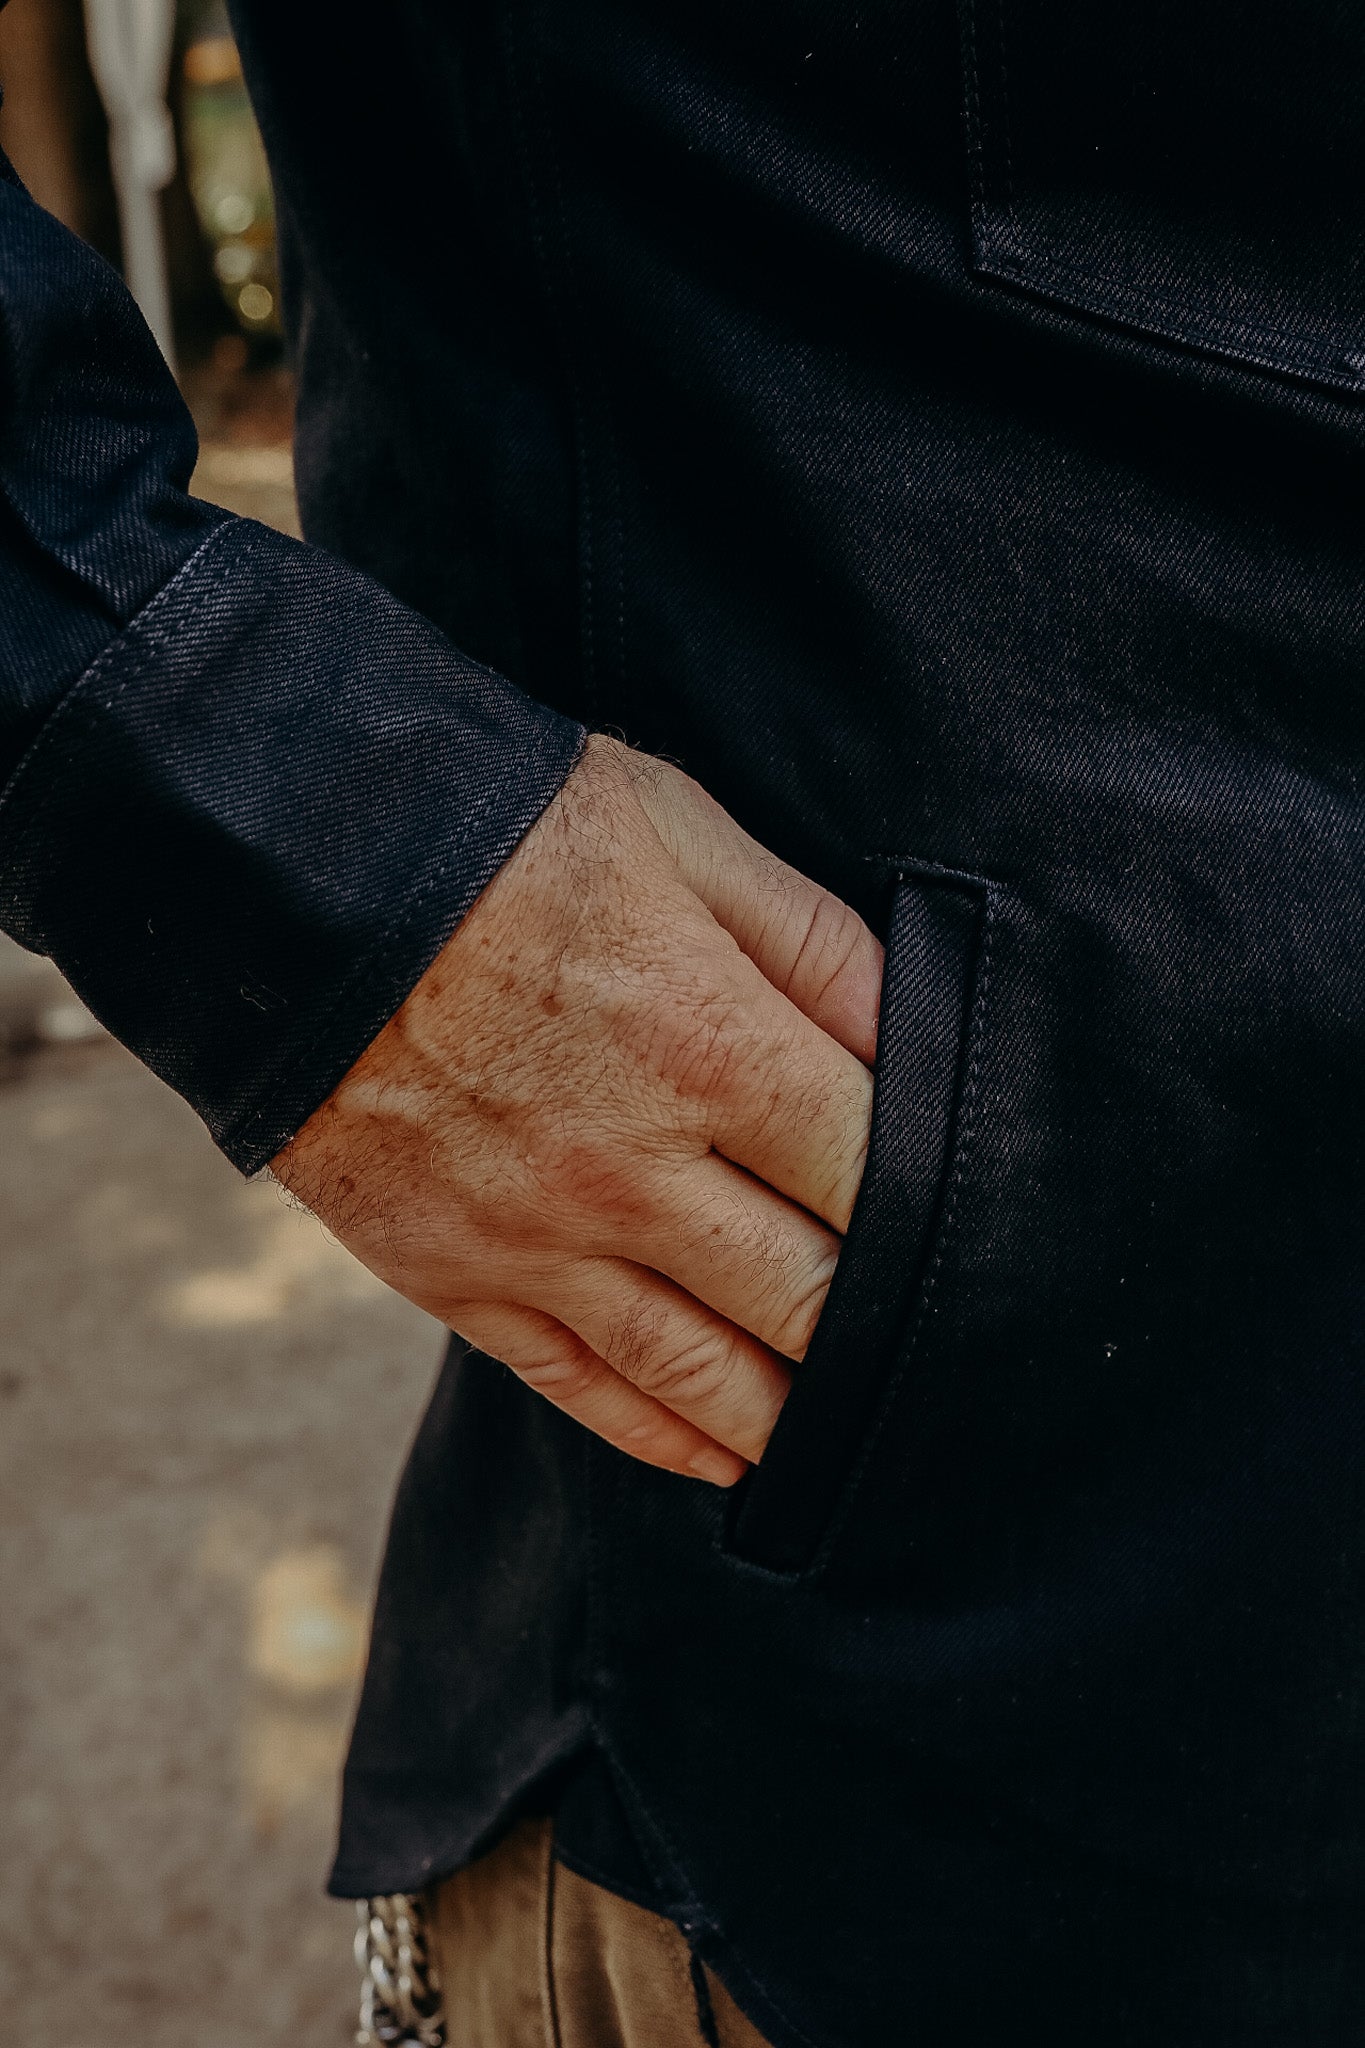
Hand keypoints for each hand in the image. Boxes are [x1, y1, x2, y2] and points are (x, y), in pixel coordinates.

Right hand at [271, 737, 880, 1484]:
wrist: (286, 876)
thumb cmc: (497, 831)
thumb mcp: (675, 829)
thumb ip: (808, 939)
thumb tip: (913, 1032)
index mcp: (708, 1045)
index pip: (873, 1177)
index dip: (938, 1217)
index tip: (974, 1241)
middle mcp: (631, 1166)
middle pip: (807, 1297)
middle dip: (879, 1330)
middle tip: (931, 1351)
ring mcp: (535, 1237)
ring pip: (702, 1372)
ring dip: (791, 1415)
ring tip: (852, 1438)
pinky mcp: (453, 1276)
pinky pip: (579, 1388)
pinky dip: (665, 1438)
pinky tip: (726, 1461)